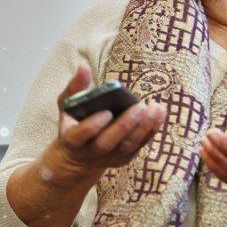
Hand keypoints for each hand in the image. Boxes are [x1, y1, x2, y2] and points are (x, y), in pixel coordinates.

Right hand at [49, 65, 166, 177]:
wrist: (79, 156)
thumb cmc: (74, 122)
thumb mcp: (68, 104)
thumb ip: (75, 87)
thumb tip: (84, 67)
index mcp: (71, 138)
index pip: (80, 135)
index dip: (93, 125)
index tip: (107, 111)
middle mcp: (89, 152)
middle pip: (107, 143)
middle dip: (124, 126)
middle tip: (140, 107)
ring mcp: (108, 158)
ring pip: (127, 147)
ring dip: (143, 128)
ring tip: (156, 108)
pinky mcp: (124, 159)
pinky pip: (139, 146)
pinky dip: (150, 131)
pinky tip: (159, 114)